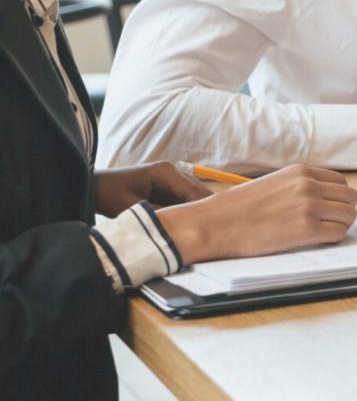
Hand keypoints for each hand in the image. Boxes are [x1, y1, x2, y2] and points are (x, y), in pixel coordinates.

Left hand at [93, 162, 211, 217]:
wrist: (93, 187)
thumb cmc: (109, 195)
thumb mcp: (132, 208)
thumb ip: (158, 215)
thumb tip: (180, 227)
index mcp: (165, 172)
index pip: (193, 192)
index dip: (204, 210)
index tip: (214, 227)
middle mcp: (172, 171)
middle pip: (198, 191)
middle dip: (206, 210)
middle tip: (219, 229)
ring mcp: (171, 177)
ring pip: (193, 195)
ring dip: (199, 210)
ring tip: (211, 228)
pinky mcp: (167, 185)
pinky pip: (184, 198)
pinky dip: (189, 210)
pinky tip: (195, 223)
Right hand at [156, 165, 356, 264]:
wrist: (215, 224)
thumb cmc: (237, 207)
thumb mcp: (272, 183)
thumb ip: (298, 186)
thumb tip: (322, 197)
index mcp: (300, 171)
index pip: (340, 182)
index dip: (338, 198)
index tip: (330, 209)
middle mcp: (308, 185)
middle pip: (350, 198)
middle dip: (343, 212)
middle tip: (330, 223)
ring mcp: (309, 207)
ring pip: (349, 215)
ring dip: (341, 226)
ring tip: (324, 233)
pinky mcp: (306, 230)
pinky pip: (338, 234)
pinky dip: (334, 239)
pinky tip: (319, 241)